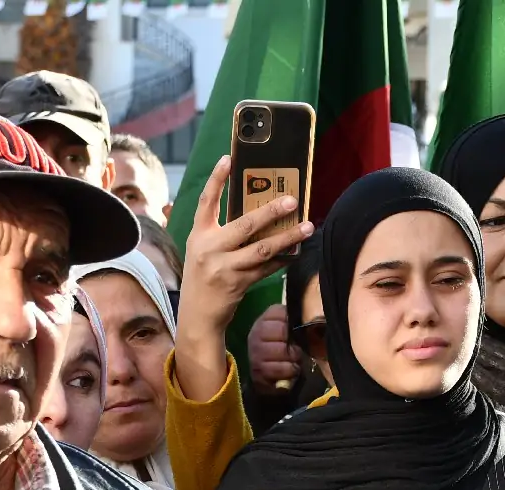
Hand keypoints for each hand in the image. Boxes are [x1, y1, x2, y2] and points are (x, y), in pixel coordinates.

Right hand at [174, 155, 312, 403]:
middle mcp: (210, 249)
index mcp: (198, 235)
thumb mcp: (200, 250)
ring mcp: (225, 268)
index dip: (217, 179)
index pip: (207, 201)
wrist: (197, 316)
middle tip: (291, 199)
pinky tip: (298, 251)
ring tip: (307, 227)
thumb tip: (249, 208)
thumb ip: (217, 230)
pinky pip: (267, 268)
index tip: (228, 158)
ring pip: (262, 249)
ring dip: (288, 237)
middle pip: (245, 225)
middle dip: (270, 211)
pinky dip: (283, 259)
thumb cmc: (202, 277)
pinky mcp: (239, 284)